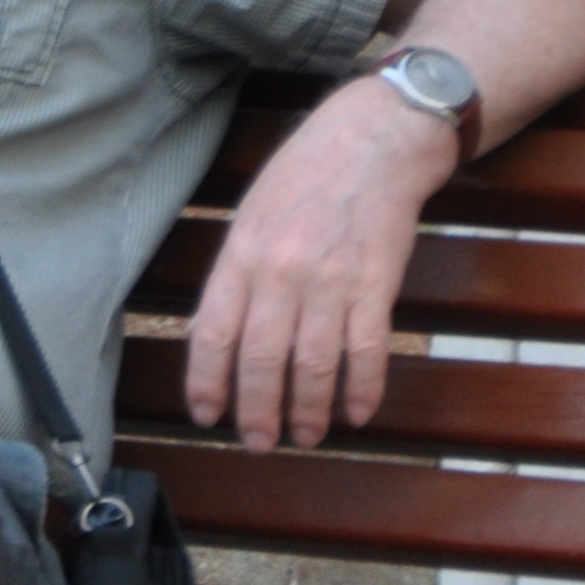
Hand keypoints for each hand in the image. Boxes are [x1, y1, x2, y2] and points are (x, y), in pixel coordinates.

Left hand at [182, 75, 460, 451]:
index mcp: (240, 256)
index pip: (212, 334)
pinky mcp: (377, 284)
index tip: (208, 416)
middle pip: (261, 360)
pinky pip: (367, 350)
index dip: (208, 383)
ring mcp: (331, 281)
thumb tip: (213, 337)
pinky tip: (358, 413)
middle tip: (258, 442)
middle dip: (257, 411)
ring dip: (308, 410)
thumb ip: (234, 277)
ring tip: (305, 435)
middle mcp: (280, 273)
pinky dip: (363, 388)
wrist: (372, 141)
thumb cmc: (303, 178)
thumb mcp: (250, 218)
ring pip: (314, 365)